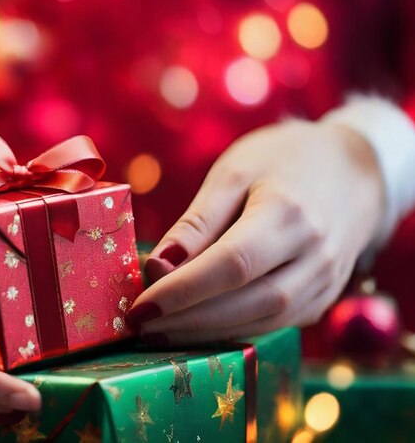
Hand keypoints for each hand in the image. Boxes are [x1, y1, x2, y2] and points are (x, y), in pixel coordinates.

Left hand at [126, 121, 383, 344]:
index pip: (231, 265)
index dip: (182, 292)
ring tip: (161, 332)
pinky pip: (275, 323)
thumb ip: (198, 222)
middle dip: (187, 320)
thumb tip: (157, 267)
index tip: (139, 308)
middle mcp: (315, 255)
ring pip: (261, 321)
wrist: (356, 171)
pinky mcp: (323, 297)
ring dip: (206, 333)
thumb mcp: (235, 173)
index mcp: (288, 214)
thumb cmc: (284, 161)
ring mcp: (325, 282)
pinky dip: (233, 329)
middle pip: (246, 302)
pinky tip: (198, 328)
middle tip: (141, 326)